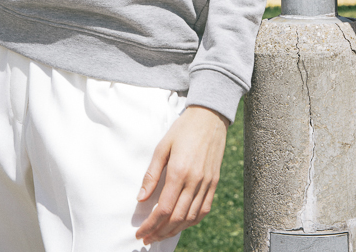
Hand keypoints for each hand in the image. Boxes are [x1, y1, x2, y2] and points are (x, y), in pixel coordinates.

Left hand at [135, 104, 228, 242]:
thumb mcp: (162, 147)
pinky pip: (204, 209)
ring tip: (161, 235)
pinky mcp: (214, 181)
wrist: (210, 116)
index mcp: (179, 171)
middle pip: (177, 218)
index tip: (140, 233)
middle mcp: (195, 180)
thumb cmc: (183, 129)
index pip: (164, 209)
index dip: (150, 225)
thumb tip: (140, 198)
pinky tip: (182, 224)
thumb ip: (151, 174)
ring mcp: (207, 182)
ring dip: (175, 230)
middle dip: (160, 232)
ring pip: (191, 217)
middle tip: (148, 239)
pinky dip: (192, 221)